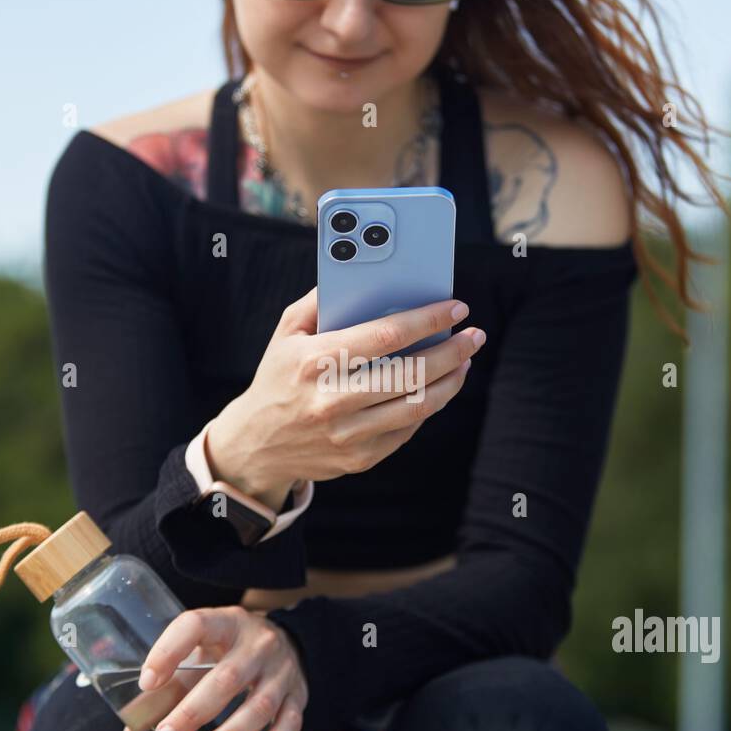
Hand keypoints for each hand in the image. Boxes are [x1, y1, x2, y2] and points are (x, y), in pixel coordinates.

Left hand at [119, 606, 307, 730]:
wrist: (285, 640)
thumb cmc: (230, 650)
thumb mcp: (201, 654)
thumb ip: (168, 689)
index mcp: (227, 622)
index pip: (196, 625)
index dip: (168, 651)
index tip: (147, 682)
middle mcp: (258, 643)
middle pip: (228, 677)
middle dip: (194, 711)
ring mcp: (282, 669)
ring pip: (260, 704)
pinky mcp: (299, 694)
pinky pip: (291, 721)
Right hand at [208, 287, 484, 492]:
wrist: (256, 444)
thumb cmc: (278, 377)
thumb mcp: (287, 332)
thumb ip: (320, 300)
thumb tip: (363, 272)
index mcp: (315, 361)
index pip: (384, 336)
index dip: (427, 319)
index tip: (456, 307)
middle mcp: (331, 400)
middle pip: (410, 373)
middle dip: (451, 351)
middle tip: (474, 337)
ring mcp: (347, 434)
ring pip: (416, 406)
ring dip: (450, 381)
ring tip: (464, 361)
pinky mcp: (359, 458)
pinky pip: (407, 430)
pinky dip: (429, 406)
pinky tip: (439, 388)